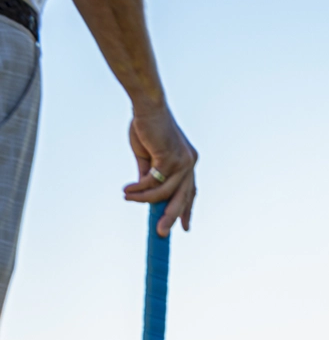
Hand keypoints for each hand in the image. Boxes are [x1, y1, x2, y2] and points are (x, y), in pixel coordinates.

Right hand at [123, 104, 197, 235]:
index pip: (191, 191)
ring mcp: (183, 162)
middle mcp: (190, 164)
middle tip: (161, 233)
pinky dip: (140, 188)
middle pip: (183, 198)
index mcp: (188, 163)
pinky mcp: (171, 158)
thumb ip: (149, 174)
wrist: (146, 106)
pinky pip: (154, 182)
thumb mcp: (148, 156)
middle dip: (172, 217)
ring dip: (144, 199)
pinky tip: (128, 190)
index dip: (188, 209)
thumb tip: (145, 193)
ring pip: (164, 192)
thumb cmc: (146, 127)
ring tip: (127, 198)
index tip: (185, 227)